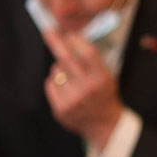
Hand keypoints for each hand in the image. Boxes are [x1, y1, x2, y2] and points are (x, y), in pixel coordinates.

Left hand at [40, 25, 125, 144]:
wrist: (105, 125)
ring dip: (60, 69)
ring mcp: (72, 100)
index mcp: (102, 79)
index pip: (87, 52)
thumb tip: (71, 37)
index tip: (69, 34)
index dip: (76, 40)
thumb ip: (91, 59)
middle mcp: (87, 89)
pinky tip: (66, 90)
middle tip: (49, 32)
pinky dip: (55, 83)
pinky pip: (50, 84)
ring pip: (56, 70)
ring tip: (72, 79)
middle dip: (55, 41)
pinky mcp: (60, 109)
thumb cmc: (104, 95)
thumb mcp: (107, 76)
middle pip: (66, 57)